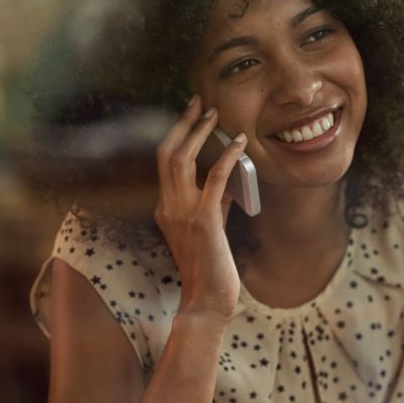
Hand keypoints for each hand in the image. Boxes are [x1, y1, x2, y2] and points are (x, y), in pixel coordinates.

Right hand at [154, 95, 247, 322]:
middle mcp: (167, 206)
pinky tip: (240, 143)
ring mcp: (182, 213)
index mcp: (164, 208)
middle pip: (165, 153)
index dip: (177, 134)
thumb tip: (229, 178)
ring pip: (181, 160)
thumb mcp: (211, 228)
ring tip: (214, 114)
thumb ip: (215, 203)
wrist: (207, 299)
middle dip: (182, 123)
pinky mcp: (204, 220)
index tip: (191, 114)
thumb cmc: (212, 267)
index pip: (163, 162)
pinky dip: (227, 156)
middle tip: (199, 102)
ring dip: (199, 133)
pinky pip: (214, 179)